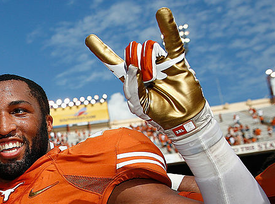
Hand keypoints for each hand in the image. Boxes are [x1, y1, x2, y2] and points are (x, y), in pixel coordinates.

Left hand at [85, 8, 209, 140]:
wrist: (185, 119)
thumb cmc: (160, 114)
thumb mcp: (140, 105)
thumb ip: (133, 87)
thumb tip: (133, 66)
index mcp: (131, 80)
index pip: (113, 63)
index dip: (102, 51)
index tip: (89, 38)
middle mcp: (144, 68)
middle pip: (132, 55)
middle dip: (136, 64)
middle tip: (146, 77)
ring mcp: (160, 63)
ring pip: (148, 49)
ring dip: (150, 60)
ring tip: (156, 74)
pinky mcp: (176, 60)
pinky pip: (171, 41)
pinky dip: (167, 27)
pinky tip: (162, 13)